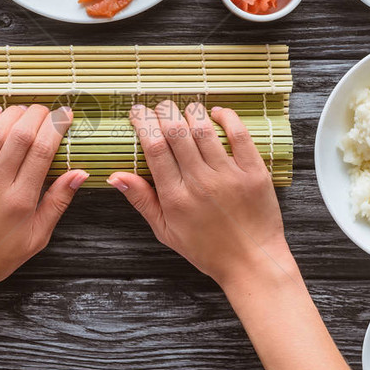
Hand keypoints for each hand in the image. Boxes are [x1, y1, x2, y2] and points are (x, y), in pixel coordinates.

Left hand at [0, 105, 88, 300]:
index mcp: (20, 200)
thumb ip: (58, 202)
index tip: (64, 115)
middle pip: (19, 135)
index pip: (42, 150)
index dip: (55, 126)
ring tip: (23, 109)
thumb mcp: (37, 236)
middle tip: (45, 109)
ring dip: (11, 115)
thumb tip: (80, 173)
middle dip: (36, 115)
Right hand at [108, 101, 289, 286]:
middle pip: (176, 132)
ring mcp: (229, 176)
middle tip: (160, 106)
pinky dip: (227, 117)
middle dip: (163, 111)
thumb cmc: (206, 248)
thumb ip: (141, 200)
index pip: (154, 148)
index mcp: (176, 197)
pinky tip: (217, 113)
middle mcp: (201, 183)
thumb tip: (115, 175)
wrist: (251, 262)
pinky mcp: (254, 172)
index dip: (143, 123)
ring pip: (204, 129)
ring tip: (185, 108)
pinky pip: (239, 135)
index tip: (138, 112)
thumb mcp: (165, 231)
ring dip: (191, 111)